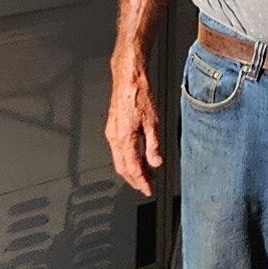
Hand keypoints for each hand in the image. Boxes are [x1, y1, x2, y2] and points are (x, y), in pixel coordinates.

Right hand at [104, 63, 163, 196]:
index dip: (141, 182)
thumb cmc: (138, 95)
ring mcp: (111, 134)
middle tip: (146, 186)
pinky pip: (118, 151)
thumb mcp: (152, 122)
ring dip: (132, 170)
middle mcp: (114, 138)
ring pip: (119, 160)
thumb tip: (155, 162)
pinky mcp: (112, 129)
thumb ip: (153, 146)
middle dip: (134, 180)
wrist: (128, 79)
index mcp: (124, 138)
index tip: (148, 189)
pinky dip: (128, 159)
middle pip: (122, 168)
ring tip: (146, 175)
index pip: (132, 168)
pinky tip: (138, 159)